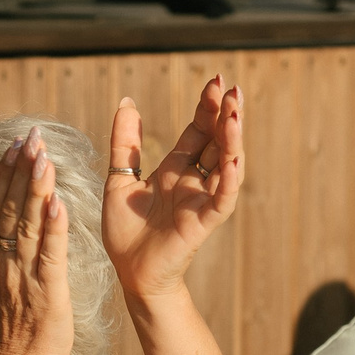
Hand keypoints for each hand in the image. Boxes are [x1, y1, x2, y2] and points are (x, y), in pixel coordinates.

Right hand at [0, 128, 73, 354]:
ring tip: (45, 158)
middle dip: (23, 170)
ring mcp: (24, 277)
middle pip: (12, 208)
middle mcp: (3, 262)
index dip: (6, 173)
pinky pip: (50, 256)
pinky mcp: (47, 293)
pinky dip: (54, 230)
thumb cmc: (9, 321)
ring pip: (29, 226)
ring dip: (37, 191)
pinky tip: (59, 205)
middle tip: (33, 136)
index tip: (15, 142)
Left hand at [101, 79, 242, 300]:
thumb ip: (125, 143)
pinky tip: (233, 159)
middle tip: (232, 88)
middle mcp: (193, 182)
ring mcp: (200, 201)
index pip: (198, 132)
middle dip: (225, 115)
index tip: (215, 81)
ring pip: (225, 165)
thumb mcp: (119, 178)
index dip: (207, 108)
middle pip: (216, 142)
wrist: (129, 273)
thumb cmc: (126, 232)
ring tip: (235, 113)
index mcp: (175, 169)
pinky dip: (228, 180)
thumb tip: (127, 102)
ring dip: (232, 140)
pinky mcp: (202, 223)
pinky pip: (221, 199)